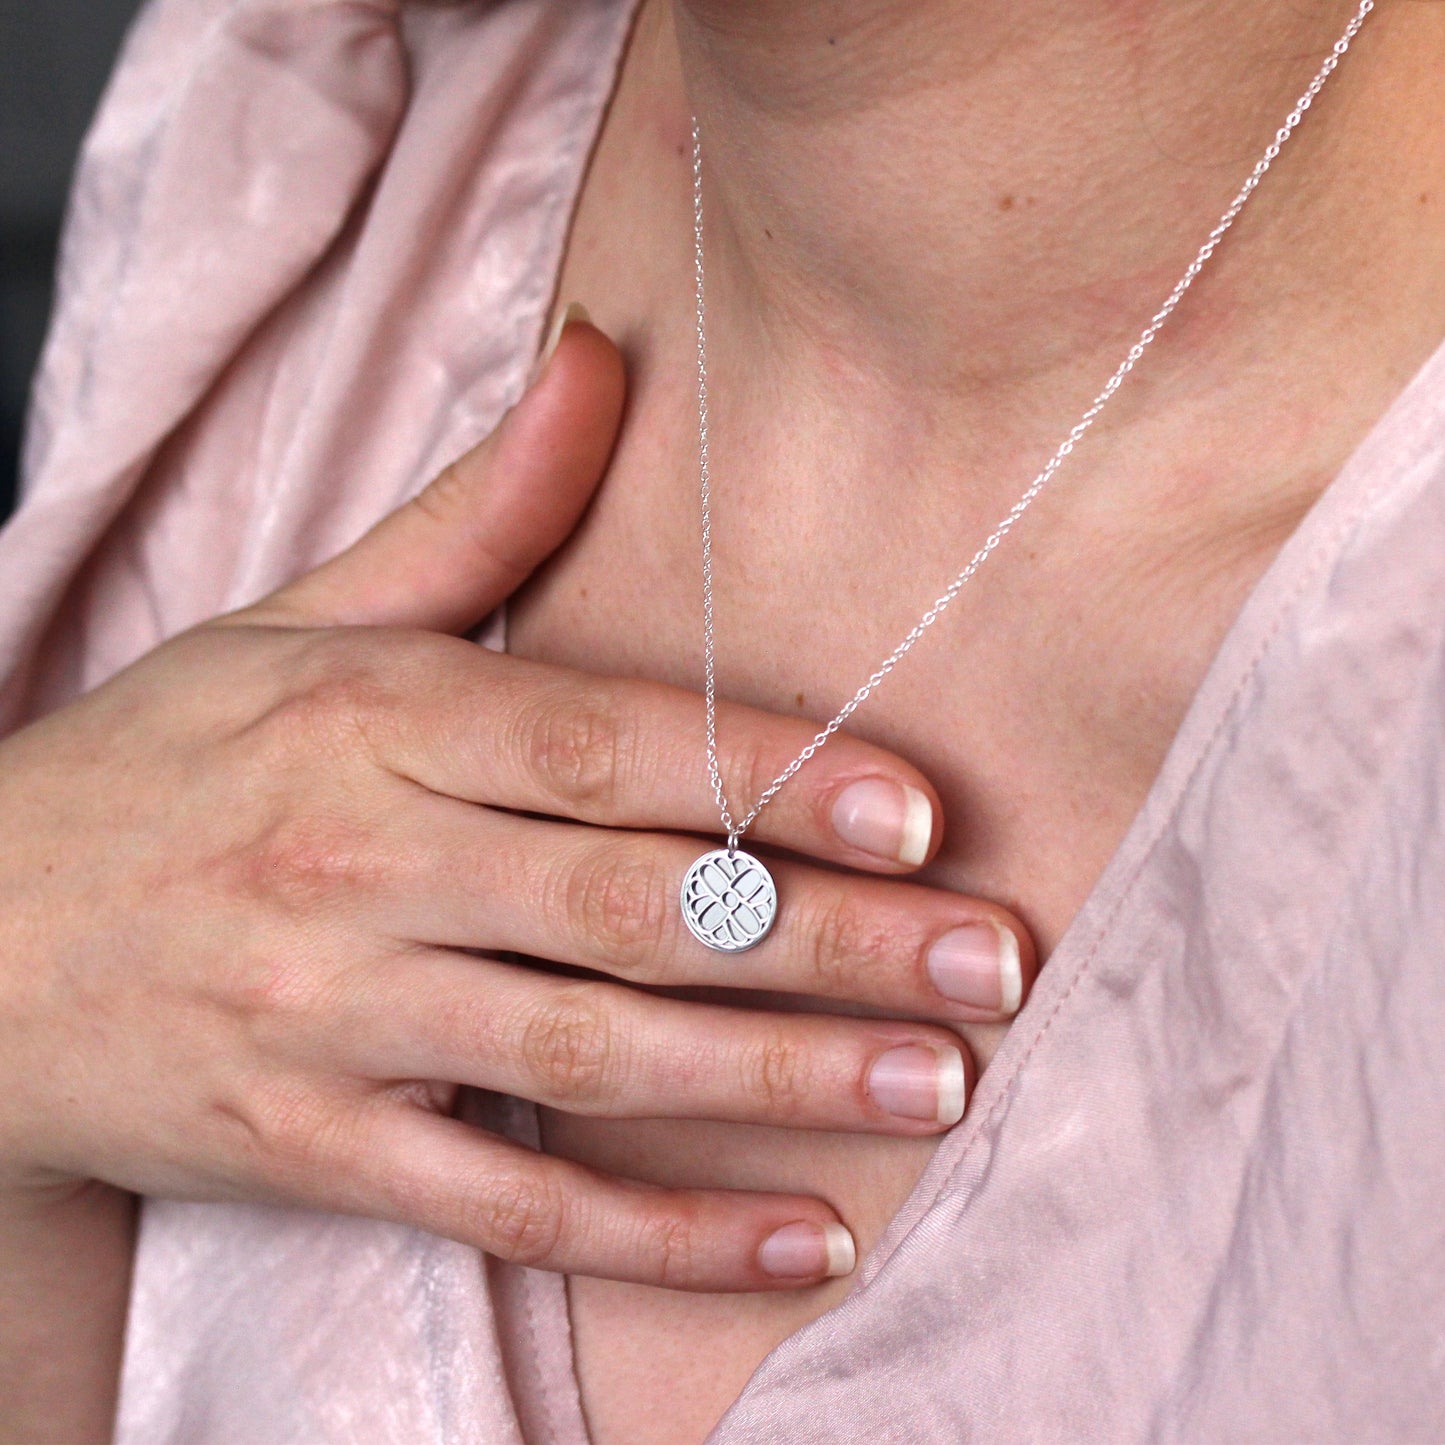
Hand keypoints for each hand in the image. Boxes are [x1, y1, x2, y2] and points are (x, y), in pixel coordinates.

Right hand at [0, 318, 1034, 1291]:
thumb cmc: (164, 766)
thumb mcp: (299, 616)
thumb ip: (476, 513)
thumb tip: (606, 360)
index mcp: (372, 717)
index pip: (601, 738)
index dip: (764, 772)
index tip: (918, 806)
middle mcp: (359, 866)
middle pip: (631, 905)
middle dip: (828, 938)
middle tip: (994, 962)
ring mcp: (332, 1020)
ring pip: (588, 1059)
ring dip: (776, 1082)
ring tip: (937, 1091)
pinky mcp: (309, 1148)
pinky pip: (506, 1208)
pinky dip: (657, 1237)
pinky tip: (795, 1244)